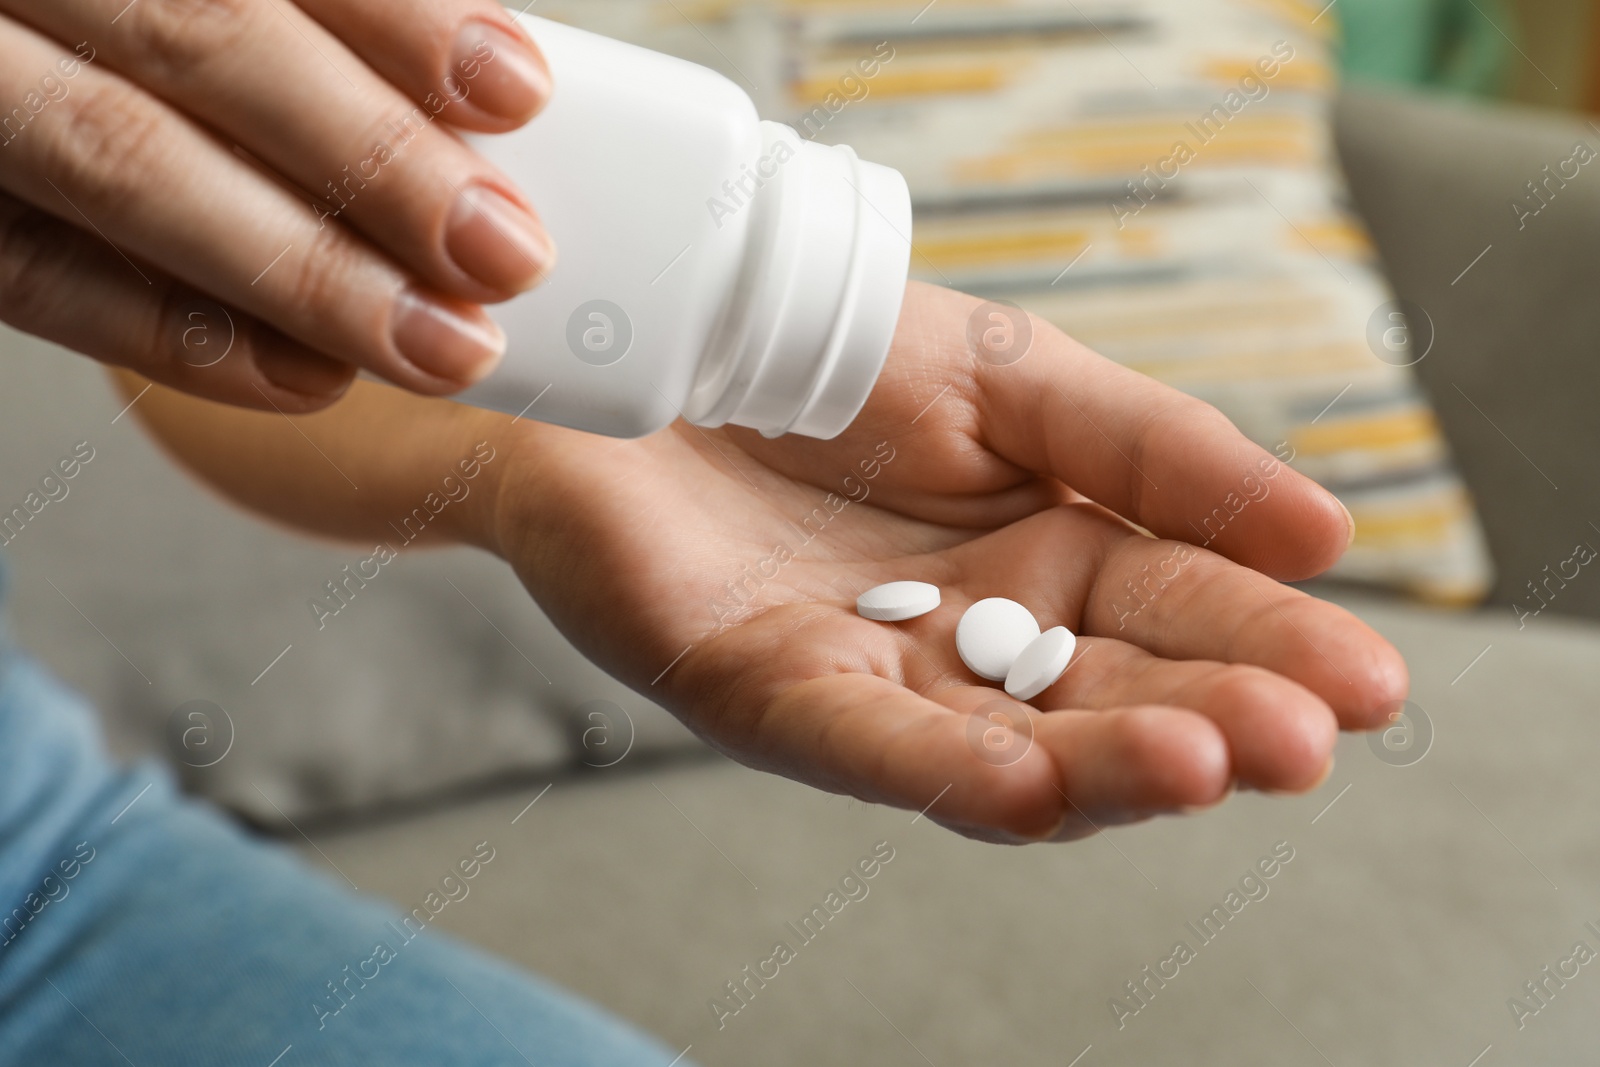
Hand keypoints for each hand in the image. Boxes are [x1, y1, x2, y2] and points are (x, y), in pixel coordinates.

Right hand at [0, 0, 553, 410]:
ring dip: (301, 268)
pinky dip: (173, 335)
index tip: (515, 90)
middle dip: (372, 157)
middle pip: (200, 40)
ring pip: (118, 159)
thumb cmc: (122, 28)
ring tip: (437, 343)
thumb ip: (295, 25)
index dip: (397, 18)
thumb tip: (476, 91)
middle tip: (504, 252)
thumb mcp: (194, 4)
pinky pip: (34, 274)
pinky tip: (304, 376)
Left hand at [490, 283, 1407, 842]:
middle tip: (1308, 738)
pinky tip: (1032, 786)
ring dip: (1104, 763)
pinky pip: (865, 743)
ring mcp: (875, 677)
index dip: (1271, 647)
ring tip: (1208, 761)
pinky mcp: (767, 690)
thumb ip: (1157, 452)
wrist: (657, 326)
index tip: (1370, 681)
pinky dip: (942, 769)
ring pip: (1005, 745)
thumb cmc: (829, 350)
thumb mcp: (1016, 377)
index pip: (1182, 611)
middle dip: (1210, 721)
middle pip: (1110, 696)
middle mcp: (975, 640)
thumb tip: (1326, 537)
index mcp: (1050, 557)